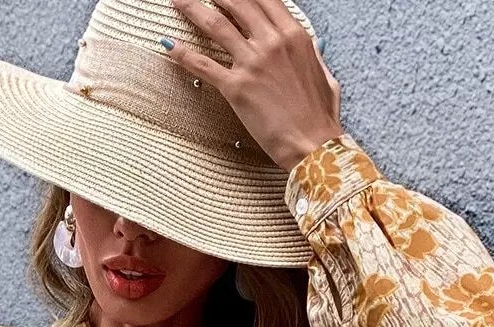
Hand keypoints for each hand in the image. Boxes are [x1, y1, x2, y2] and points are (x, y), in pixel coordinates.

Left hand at [164, 0, 342, 172]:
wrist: (313, 145)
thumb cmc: (320, 116)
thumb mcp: (324, 75)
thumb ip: (314, 55)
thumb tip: (315, 45)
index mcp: (293, 34)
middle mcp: (271, 42)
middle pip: (237, 3)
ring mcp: (252, 63)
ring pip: (216, 24)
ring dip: (193, 8)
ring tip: (177, 1)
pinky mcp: (236, 88)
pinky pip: (203, 65)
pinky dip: (183, 54)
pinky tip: (169, 45)